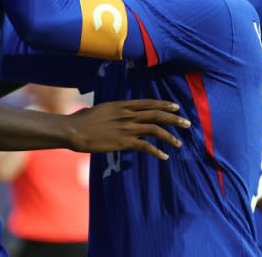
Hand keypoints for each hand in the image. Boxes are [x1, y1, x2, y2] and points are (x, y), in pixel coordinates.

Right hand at [67, 100, 190, 159]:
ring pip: (156, 129)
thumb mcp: (98, 110)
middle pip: (157, 114)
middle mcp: (128, 114)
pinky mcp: (124, 141)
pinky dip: (157, 151)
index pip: (148, 103)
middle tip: (187, 123)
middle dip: (174, 118)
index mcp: (122, 105)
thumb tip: (106, 112)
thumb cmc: (81, 121)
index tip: (175, 106)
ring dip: (170, 136)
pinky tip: (164, 156)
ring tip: (180, 143)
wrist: (74, 130)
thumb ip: (108, 111)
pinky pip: (146, 146)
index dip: (164, 104)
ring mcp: (127, 127)